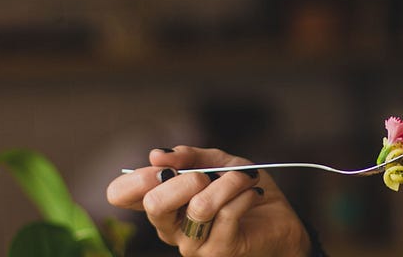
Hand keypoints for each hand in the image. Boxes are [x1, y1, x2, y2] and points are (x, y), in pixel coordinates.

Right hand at [107, 146, 312, 256]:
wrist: (280, 220)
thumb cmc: (243, 192)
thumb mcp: (218, 163)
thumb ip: (190, 156)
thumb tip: (157, 155)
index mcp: (162, 204)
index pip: (121, 195)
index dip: (135, 178)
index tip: (162, 166)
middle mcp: (170, 228)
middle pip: (154, 203)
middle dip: (184, 178)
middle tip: (207, 174)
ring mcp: (193, 244)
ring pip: (200, 206)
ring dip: (228, 183)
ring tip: (245, 178)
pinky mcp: (219, 251)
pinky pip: (227, 214)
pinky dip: (244, 194)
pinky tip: (253, 194)